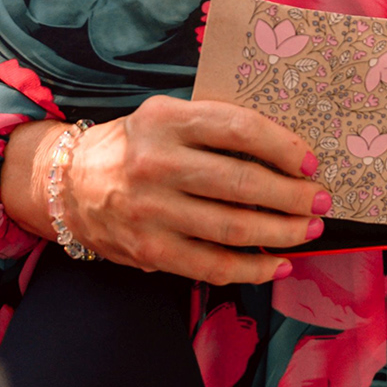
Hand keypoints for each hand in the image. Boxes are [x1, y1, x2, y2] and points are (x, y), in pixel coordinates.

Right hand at [3, 98, 323, 284]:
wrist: (66, 184)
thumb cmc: (131, 147)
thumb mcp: (163, 117)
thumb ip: (211, 128)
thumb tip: (284, 153)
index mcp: (165, 120)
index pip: (238, 129)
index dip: (283, 147)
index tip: (310, 162)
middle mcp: (156, 163)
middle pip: (242, 183)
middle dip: (293, 196)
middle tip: (321, 202)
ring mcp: (151, 211)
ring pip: (233, 228)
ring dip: (282, 233)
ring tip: (309, 231)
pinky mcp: (150, 251)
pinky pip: (212, 266)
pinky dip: (252, 268)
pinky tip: (277, 263)